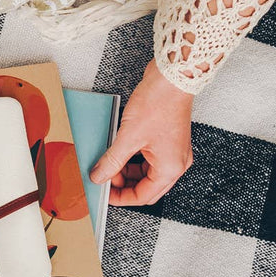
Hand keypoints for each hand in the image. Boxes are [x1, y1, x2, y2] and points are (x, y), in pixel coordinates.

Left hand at [90, 59, 193, 205]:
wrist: (172, 77)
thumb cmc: (159, 104)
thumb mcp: (129, 137)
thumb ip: (112, 161)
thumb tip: (99, 176)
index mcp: (170, 169)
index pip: (143, 196)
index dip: (121, 198)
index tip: (104, 194)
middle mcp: (176, 162)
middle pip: (146, 186)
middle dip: (124, 184)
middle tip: (104, 177)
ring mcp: (172, 150)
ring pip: (146, 171)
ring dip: (127, 170)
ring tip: (108, 163)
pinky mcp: (167, 138)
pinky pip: (148, 157)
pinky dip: (133, 158)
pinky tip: (118, 151)